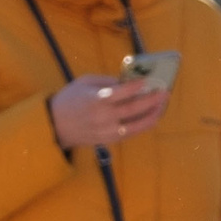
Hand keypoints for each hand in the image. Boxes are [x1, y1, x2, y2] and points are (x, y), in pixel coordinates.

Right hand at [48, 75, 166, 150]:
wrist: (55, 125)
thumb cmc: (70, 99)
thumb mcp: (84, 82)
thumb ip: (107, 81)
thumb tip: (128, 82)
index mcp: (97, 99)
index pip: (123, 92)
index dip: (138, 86)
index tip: (148, 81)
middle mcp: (104, 116)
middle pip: (134, 109)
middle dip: (152, 100)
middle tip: (165, 93)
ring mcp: (107, 130)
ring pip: (136, 125)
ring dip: (152, 115)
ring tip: (162, 106)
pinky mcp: (108, 139)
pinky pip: (130, 133)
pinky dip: (142, 125)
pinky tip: (151, 117)